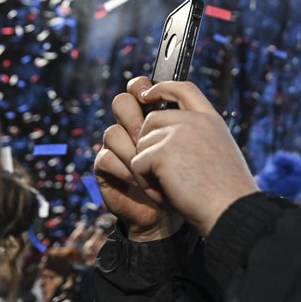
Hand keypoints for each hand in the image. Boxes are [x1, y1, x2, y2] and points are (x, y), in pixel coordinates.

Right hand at [94, 79, 181, 240]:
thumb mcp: (194, 144)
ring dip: (133, 149)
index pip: (138, 89)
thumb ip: (188, 117)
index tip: (149, 94)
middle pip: (121, 103)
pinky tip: (141, 180)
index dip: (140, 86)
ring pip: (113, 131)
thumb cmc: (188, 178)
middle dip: (135, 117)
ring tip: (151, 165)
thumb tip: (180, 93)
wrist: (175, 215)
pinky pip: (106, 157)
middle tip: (149, 136)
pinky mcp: (107, 169)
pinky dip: (125, 169)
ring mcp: (118, 148)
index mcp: (153, 116)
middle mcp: (132, 128)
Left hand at [131, 79, 259, 236]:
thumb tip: (168, 134)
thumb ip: (198, 136)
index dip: (162, 88)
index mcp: (211, 120)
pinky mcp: (162, 152)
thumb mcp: (220, 152)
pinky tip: (167, 194)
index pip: (183, 88)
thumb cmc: (228, 192)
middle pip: (151, 120)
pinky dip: (146, 184)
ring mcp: (177, 134)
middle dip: (149, 145)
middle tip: (164, 173)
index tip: (146, 94)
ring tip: (172, 188)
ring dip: (149, 169)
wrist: (232, 210)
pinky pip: (137, 165)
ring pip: (142, 144)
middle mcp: (195, 121)